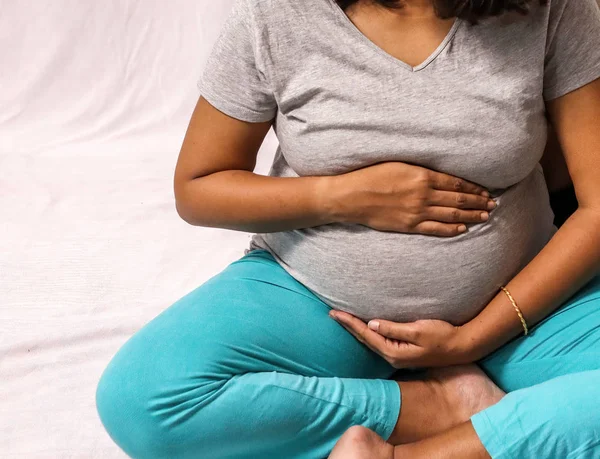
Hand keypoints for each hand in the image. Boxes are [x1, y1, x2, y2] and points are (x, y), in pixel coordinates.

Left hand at [329, 310, 471, 367]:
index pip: (365, 334)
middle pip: (364, 339)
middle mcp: (392, 356)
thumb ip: (393, 328)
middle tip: (332, 314)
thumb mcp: (418, 329)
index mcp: (393, 352)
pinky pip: (379, 341)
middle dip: (348, 326)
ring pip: (370, 341)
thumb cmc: (443, 335)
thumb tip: (370, 324)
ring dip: (356, 330)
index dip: (349, 323)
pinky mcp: (402, 352)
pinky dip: (368, 333)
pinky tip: (364, 328)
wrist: (462, 347)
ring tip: (343, 319)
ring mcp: (397, 356)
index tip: (334, 313)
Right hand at [330, 162, 496, 236]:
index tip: (486, 190)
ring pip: (451, 215)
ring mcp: (417, 212)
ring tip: (486, 216)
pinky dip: (451, 229)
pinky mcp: (409, 225)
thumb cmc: (371, 176)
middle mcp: (423, 195)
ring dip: (471, 216)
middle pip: (458, 199)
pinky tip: (463, 229)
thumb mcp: (398, 164)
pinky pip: (435, 229)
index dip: (474, 188)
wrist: (351, 197)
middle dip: (478, 202)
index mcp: (422, 176)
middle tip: (493, 205)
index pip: (456, 182)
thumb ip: (420, 170)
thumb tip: (438, 175)